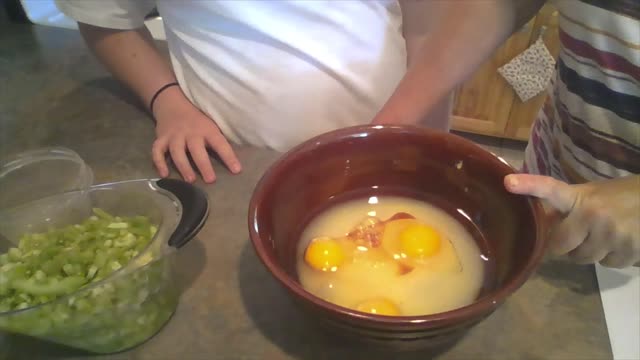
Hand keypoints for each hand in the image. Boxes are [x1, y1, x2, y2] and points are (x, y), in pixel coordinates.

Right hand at [151, 92, 241, 182]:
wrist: (172, 105)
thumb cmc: (197, 121)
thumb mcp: (210, 127)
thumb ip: (217, 142)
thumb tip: (232, 163)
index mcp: (207, 130)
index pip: (220, 144)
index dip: (229, 157)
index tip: (237, 170)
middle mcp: (190, 133)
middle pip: (197, 150)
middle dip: (204, 165)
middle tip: (210, 180)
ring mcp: (174, 136)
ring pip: (177, 152)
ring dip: (183, 166)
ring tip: (190, 180)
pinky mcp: (161, 138)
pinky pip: (157, 150)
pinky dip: (159, 162)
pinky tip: (164, 174)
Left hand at [504, 174, 639, 267]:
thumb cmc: (623, 196)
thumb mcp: (593, 194)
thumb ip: (569, 208)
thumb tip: (543, 225)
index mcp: (580, 197)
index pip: (550, 189)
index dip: (529, 185)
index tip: (508, 182)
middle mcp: (593, 215)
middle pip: (560, 246)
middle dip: (565, 245)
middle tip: (576, 235)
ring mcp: (611, 235)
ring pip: (584, 259)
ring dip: (589, 252)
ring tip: (603, 235)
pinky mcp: (628, 251)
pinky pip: (608, 264)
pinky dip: (611, 257)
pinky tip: (621, 241)